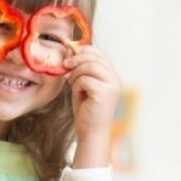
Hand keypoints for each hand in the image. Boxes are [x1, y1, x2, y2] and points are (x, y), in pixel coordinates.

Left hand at [63, 45, 121, 167]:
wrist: (90, 131)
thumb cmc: (85, 109)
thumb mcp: (82, 85)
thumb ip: (80, 69)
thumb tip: (71, 49)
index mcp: (112, 75)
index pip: (99, 54)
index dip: (84, 50)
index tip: (69, 54)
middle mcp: (115, 79)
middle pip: (95, 57)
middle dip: (77, 59)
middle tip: (65, 65)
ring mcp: (113, 85)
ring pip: (90, 67)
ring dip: (76, 74)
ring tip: (72, 83)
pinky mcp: (106, 93)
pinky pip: (86, 80)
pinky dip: (77, 85)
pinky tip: (78, 94)